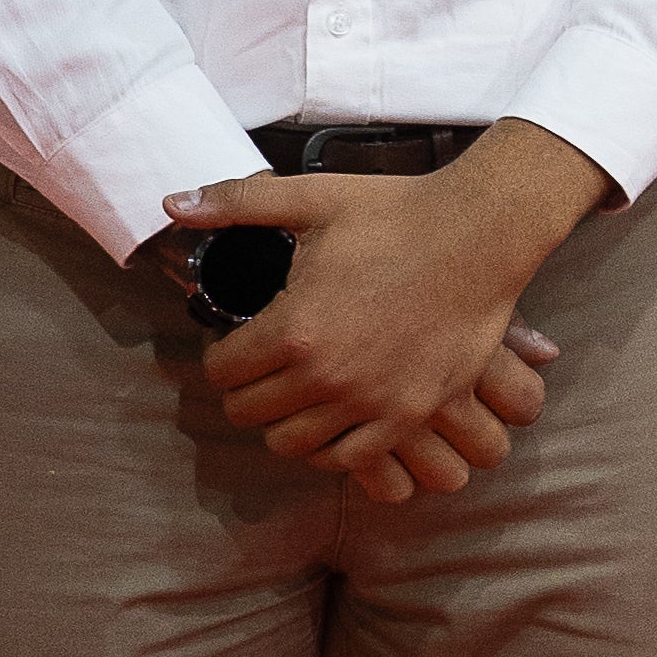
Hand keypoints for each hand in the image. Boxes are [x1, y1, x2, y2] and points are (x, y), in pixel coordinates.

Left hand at [167, 120, 606, 497]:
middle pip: (248, 413)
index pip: (220, 372)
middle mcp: (326, 375)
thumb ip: (236, 203)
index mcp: (293, 327)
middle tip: (265, 367)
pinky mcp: (410, 413)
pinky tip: (335, 418)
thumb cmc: (397, 213)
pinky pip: (349, 458)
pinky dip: (332, 445)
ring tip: (298, 393)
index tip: (238, 342)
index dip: (221, 355)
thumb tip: (174, 204)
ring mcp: (371, 401)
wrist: (483, 233)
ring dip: (285, 420)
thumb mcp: (313, 198)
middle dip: (246, 389)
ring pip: (291, 444)